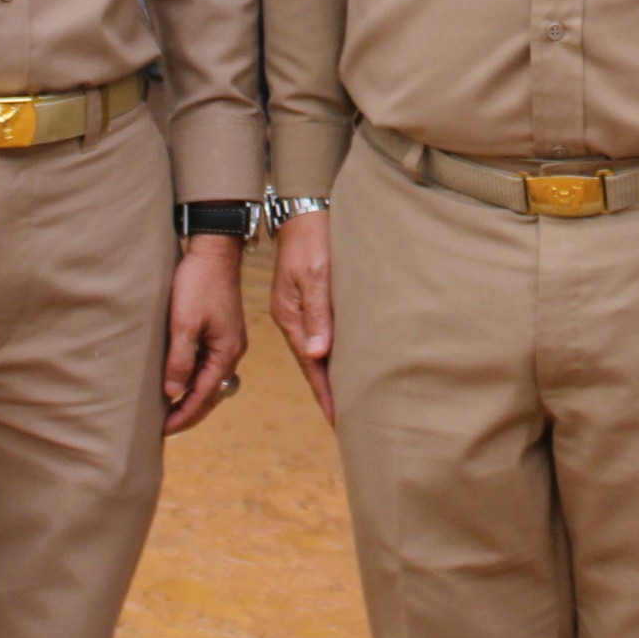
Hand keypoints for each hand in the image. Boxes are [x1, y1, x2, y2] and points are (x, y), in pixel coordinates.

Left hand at [161, 232, 246, 436]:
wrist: (214, 250)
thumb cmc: (198, 284)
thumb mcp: (184, 323)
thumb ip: (180, 359)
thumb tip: (173, 392)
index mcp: (227, 352)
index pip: (205, 396)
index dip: (184, 415)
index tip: (164, 430)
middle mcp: (232, 350)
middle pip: (211, 392)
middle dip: (189, 411)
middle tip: (164, 428)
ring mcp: (228, 341)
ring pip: (210, 379)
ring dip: (191, 396)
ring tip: (169, 409)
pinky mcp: (221, 331)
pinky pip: (208, 364)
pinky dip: (194, 378)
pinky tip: (179, 379)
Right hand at [268, 210, 337, 422]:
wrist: (302, 214)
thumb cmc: (312, 241)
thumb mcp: (315, 276)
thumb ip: (318, 314)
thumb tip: (318, 354)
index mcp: (291, 318)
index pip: (311, 366)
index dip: (325, 393)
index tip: (337, 421)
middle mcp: (293, 321)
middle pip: (312, 365)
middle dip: (328, 394)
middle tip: (346, 423)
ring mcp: (299, 313)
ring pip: (316, 353)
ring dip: (329, 377)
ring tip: (347, 402)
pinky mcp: (308, 304)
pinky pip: (319, 338)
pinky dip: (329, 356)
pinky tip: (340, 364)